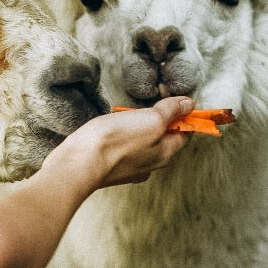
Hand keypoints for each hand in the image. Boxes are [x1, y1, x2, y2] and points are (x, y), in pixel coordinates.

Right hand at [40, 96, 193, 193]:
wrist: (79, 163)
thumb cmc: (116, 142)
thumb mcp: (151, 120)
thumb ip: (170, 112)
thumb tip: (188, 104)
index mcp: (165, 154)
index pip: (185, 133)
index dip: (184, 115)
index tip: (176, 100)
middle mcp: (151, 165)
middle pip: (164, 139)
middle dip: (160, 120)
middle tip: (149, 104)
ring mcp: (130, 168)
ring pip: (143, 143)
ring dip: (139, 127)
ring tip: (128, 115)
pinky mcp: (111, 167)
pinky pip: (124, 148)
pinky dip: (122, 136)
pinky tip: (112, 128)